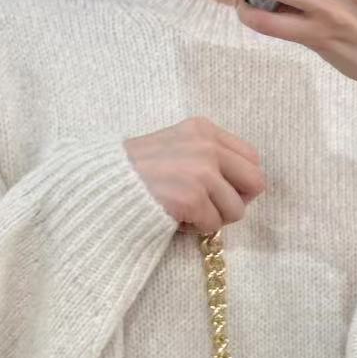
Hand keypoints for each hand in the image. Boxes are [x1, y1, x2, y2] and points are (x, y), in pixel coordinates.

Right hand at [125, 118, 265, 236]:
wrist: (101, 184)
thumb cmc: (135, 170)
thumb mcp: (175, 145)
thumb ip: (207, 155)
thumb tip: (241, 185)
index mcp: (204, 129)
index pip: (252, 158)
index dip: (241, 181)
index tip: (221, 191)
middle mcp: (207, 146)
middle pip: (255, 183)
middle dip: (236, 201)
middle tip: (212, 207)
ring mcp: (201, 172)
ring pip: (236, 210)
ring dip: (213, 218)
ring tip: (186, 212)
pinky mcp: (192, 198)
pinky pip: (213, 225)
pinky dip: (195, 228)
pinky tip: (174, 217)